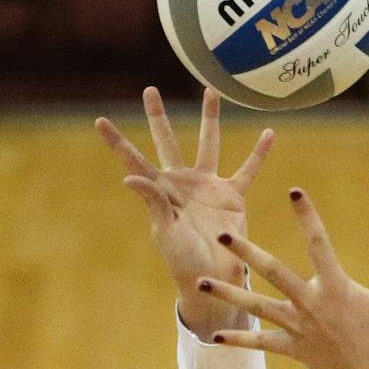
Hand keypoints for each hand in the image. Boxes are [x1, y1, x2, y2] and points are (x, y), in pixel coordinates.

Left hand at [97, 86, 273, 339]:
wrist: (213, 278)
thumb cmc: (183, 260)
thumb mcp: (165, 231)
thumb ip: (153, 201)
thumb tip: (131, 176)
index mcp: (159, 191)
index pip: (134, 160)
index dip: (117, 141)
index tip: (99, 121)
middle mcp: (181, 182)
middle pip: (167, 141)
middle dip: (158, 116)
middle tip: (149, 90)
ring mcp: (207, 185)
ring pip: (208, 143)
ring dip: (210, 117)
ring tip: (211, 90)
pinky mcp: (232, 195)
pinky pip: (247, 170)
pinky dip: (259, 153)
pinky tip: (269, 133)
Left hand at [196, 190, 368, 368]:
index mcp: (336, 288)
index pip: (318, 242)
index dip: (307, 215)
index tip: (294, 191)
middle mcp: (311, 304)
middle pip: (272, 272)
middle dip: (246, 252)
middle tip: (223, 235)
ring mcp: (299, 328)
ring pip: (256, 306)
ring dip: (227, 293)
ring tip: (199, 282)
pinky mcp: (294, 350)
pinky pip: (262, 344)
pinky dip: (239, 341)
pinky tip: (214, 338)